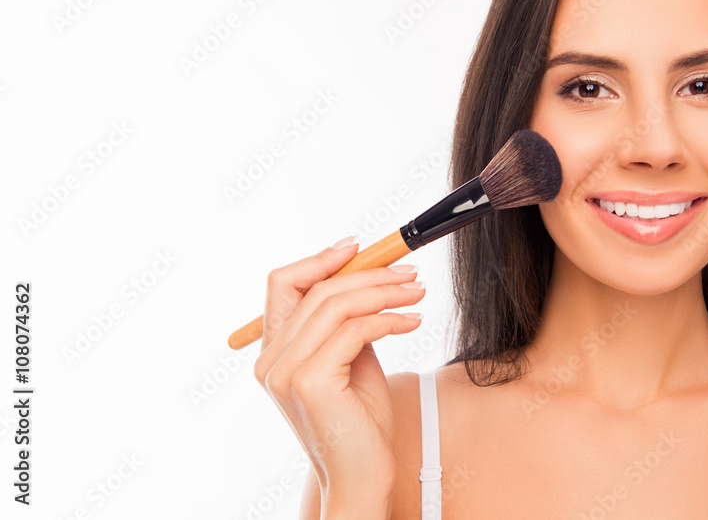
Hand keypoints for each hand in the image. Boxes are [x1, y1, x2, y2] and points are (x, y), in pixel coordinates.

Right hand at [253, 237, 424, 502]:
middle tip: (409, 273)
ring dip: (384, 292)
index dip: (320, 259)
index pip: (282, 284)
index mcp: (274, 354)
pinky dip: (389, 318)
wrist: (362, 479)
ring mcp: (286, 371)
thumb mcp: (351, 363)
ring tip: (417, 293)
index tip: (359, 247)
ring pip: (336, 304)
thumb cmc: (360, 425)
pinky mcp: (310, 381)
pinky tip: (413, 322)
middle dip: (369, 274)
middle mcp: (271, 360)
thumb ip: (347, 326)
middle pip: (316, 288)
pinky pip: (355, 329)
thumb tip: (370, 282)